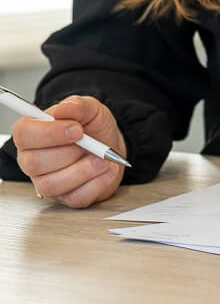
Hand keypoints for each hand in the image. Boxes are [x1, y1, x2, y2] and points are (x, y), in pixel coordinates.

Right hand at [12, 96, 126, 208]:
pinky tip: (109, 169)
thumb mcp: (91, 109)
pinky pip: (75, 198)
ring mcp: (46, 182)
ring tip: (103, 158)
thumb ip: (77, 105)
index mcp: (33, 134)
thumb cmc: (93, 127)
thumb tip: (63, 109)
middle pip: (34, 163)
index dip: (49, 133)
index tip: (77, 129)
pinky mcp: (66, 198)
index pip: (23, 134)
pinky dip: (98, 183)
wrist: (112, 146)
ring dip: (84, 170)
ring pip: (51, 185)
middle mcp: (32, 161)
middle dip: (69, 152)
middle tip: (91, 143)